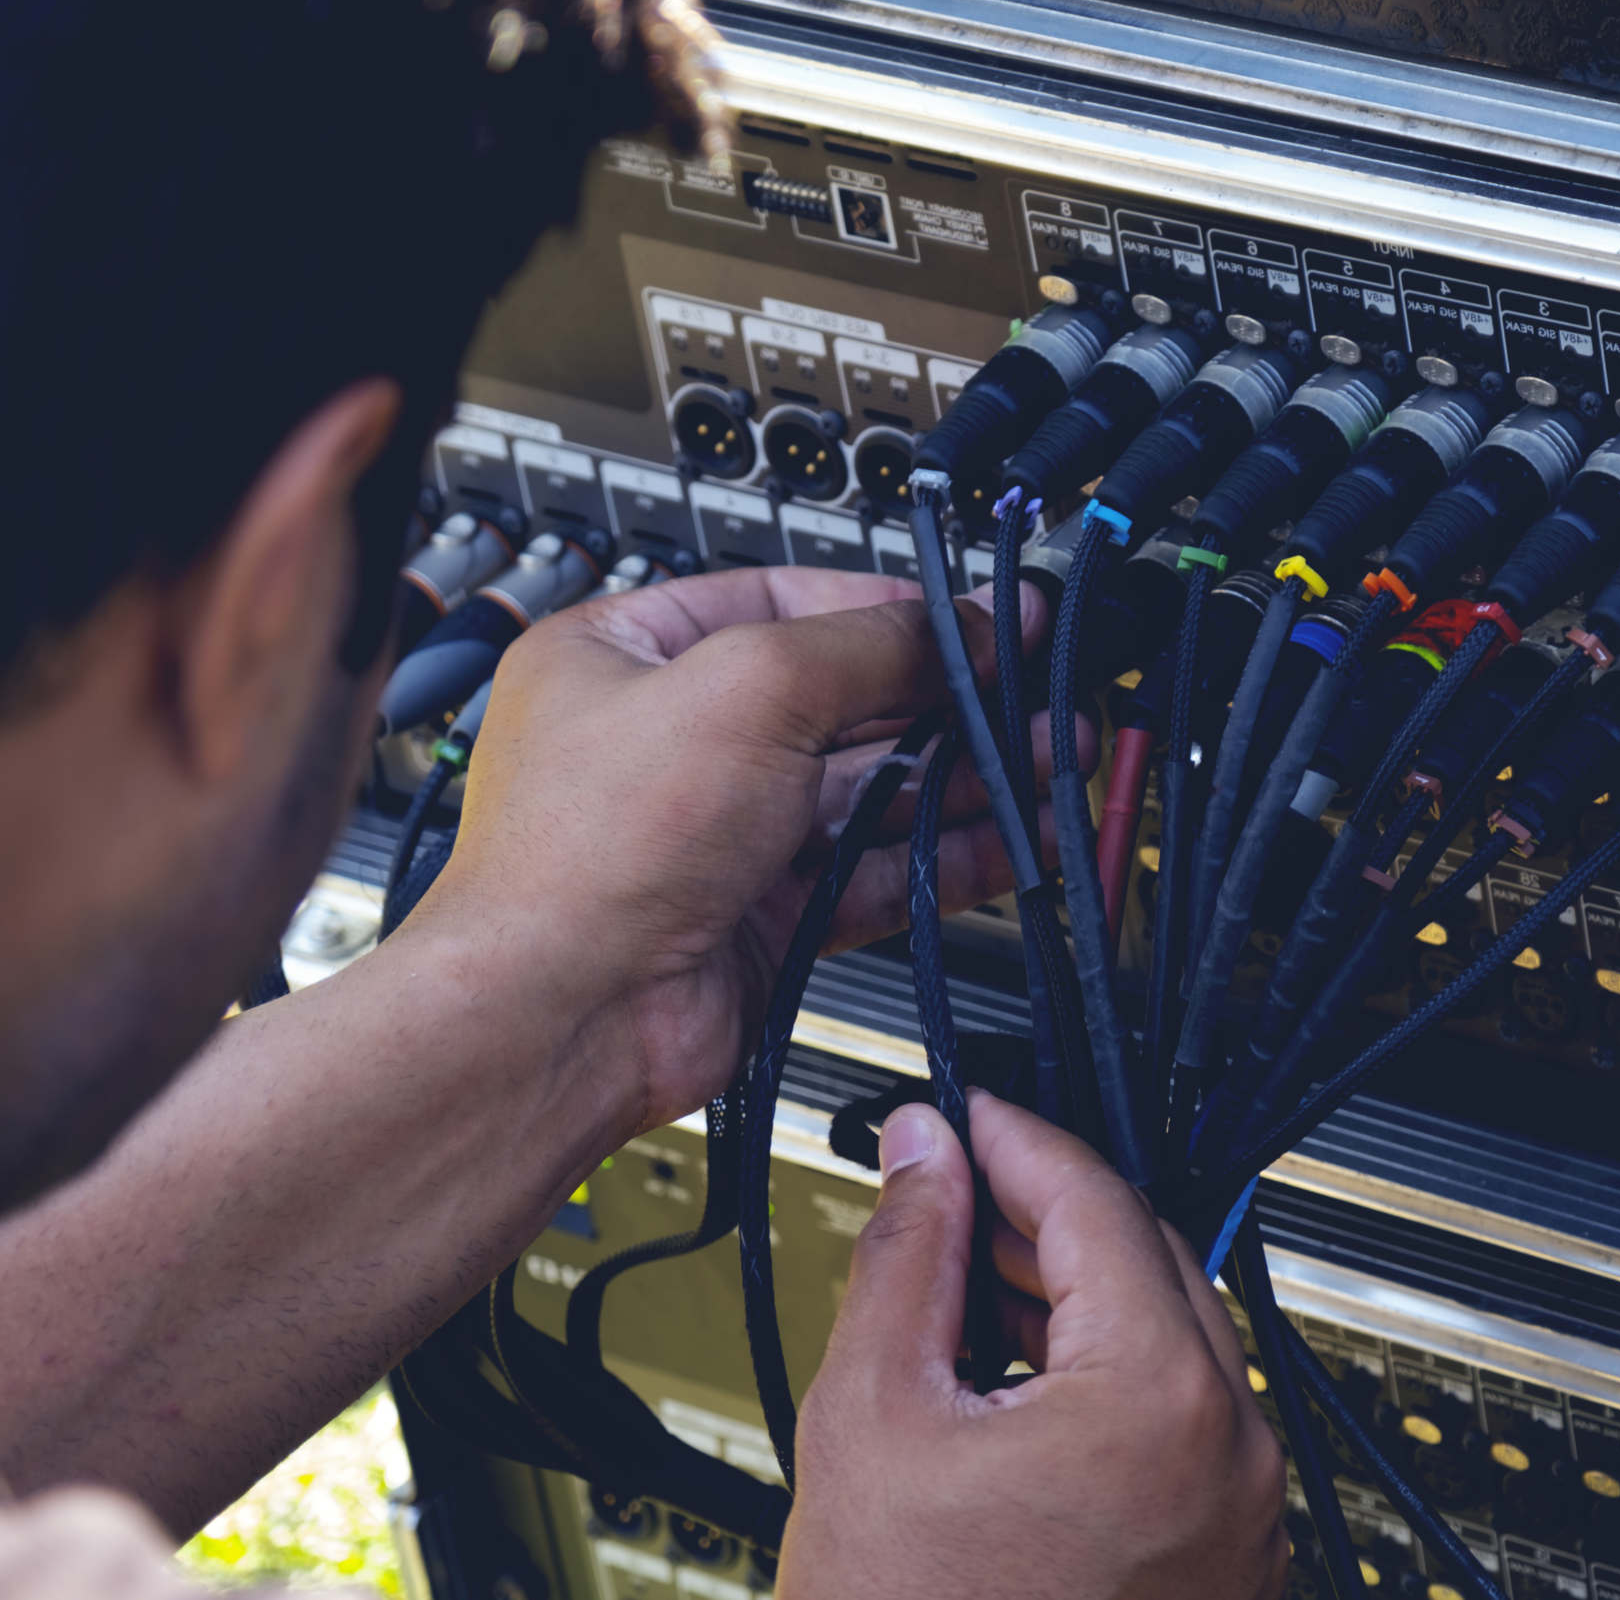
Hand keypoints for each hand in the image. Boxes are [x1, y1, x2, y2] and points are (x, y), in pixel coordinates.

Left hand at [394, 567, 1066, 1142]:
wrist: (565, 1016)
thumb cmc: (590, 852)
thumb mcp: (749, 687)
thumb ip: (872, 647)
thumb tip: (963, 625)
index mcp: (630, 653)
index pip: (788, 602)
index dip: (892, 610)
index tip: (981, 618)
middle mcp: (675, 741)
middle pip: (846, 699)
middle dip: (952, 697)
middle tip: (1039, 691)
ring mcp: (722, 834)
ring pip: (875, 790)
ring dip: (969, 774)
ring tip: (1054, 758)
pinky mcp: (767, 915)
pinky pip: (879, 871)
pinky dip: (952, 855)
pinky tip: (1018, 837)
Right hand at [778, 1092, 1286, 1599]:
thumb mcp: (875, 1413)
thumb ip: (909, 1254)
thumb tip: (924, 1151)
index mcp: (1160, 1399)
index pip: (1096, 1200)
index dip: (1014, 1137)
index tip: (962, 1114)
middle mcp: (1233, 1450)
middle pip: (1151, 1260)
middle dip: (1049, 1212)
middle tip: (956, 1187)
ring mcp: (1243, 1514)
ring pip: (1173, 1340)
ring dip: (1079, 1293)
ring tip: (971, 1282)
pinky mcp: (1230, 1561)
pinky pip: (1184, 1423)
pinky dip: (1110, 1377)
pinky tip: (1021, 1379)